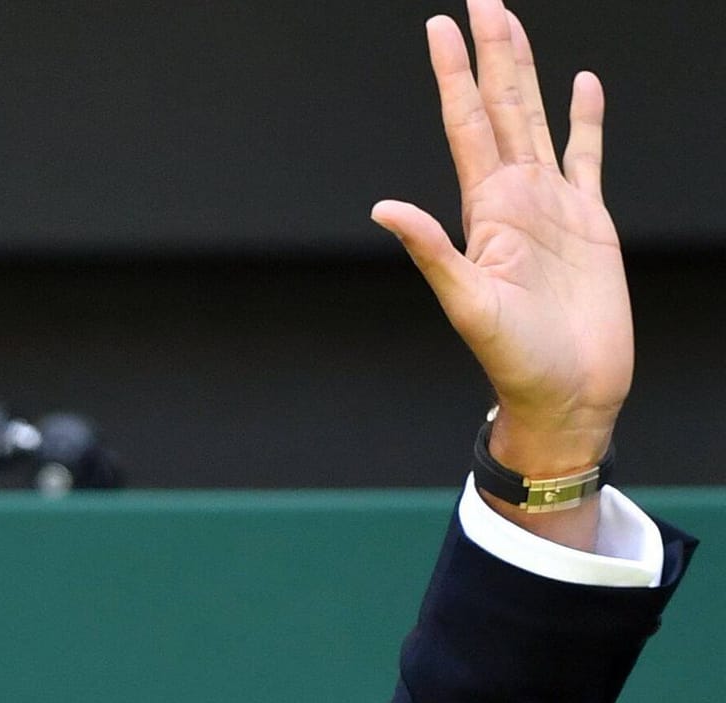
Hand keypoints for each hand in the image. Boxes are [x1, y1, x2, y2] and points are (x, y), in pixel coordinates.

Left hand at [372, 0, 630, 479]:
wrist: (570, 392)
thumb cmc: (516, 361)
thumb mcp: (467, 304)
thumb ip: (431, 252)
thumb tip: (385, 207)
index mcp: (485, 212)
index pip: (464, 126)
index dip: (453, 76)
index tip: (439, 28)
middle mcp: (515, 199)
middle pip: (500, 108)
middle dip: (490, 53)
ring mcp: (553, 206)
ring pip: (538, 119)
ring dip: (526, 71)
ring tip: (513, 22)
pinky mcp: (591, 221)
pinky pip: (588, 156)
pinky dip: (585, 119)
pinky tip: (582, 84)